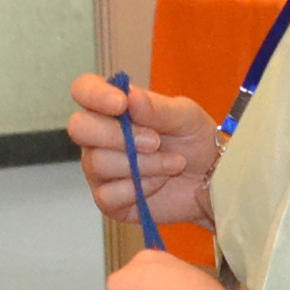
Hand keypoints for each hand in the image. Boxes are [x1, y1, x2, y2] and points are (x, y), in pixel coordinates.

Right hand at [65, 74, 220, 228]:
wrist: (211, 179)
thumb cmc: (194, 140)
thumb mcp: (185, 117)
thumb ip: (157, 108)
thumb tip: (131, 96)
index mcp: (113, 107)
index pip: (83, 90)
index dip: (94, 95)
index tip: (121, 104)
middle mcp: (98, 136)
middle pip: (79, 127)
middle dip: (119, 135)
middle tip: (155, 142)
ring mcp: (99, 169)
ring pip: (98, 162)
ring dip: (143, 164)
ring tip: (173, 163)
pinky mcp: (108, 199)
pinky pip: (108, 193)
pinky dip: (140, 187)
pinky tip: (160, 182)